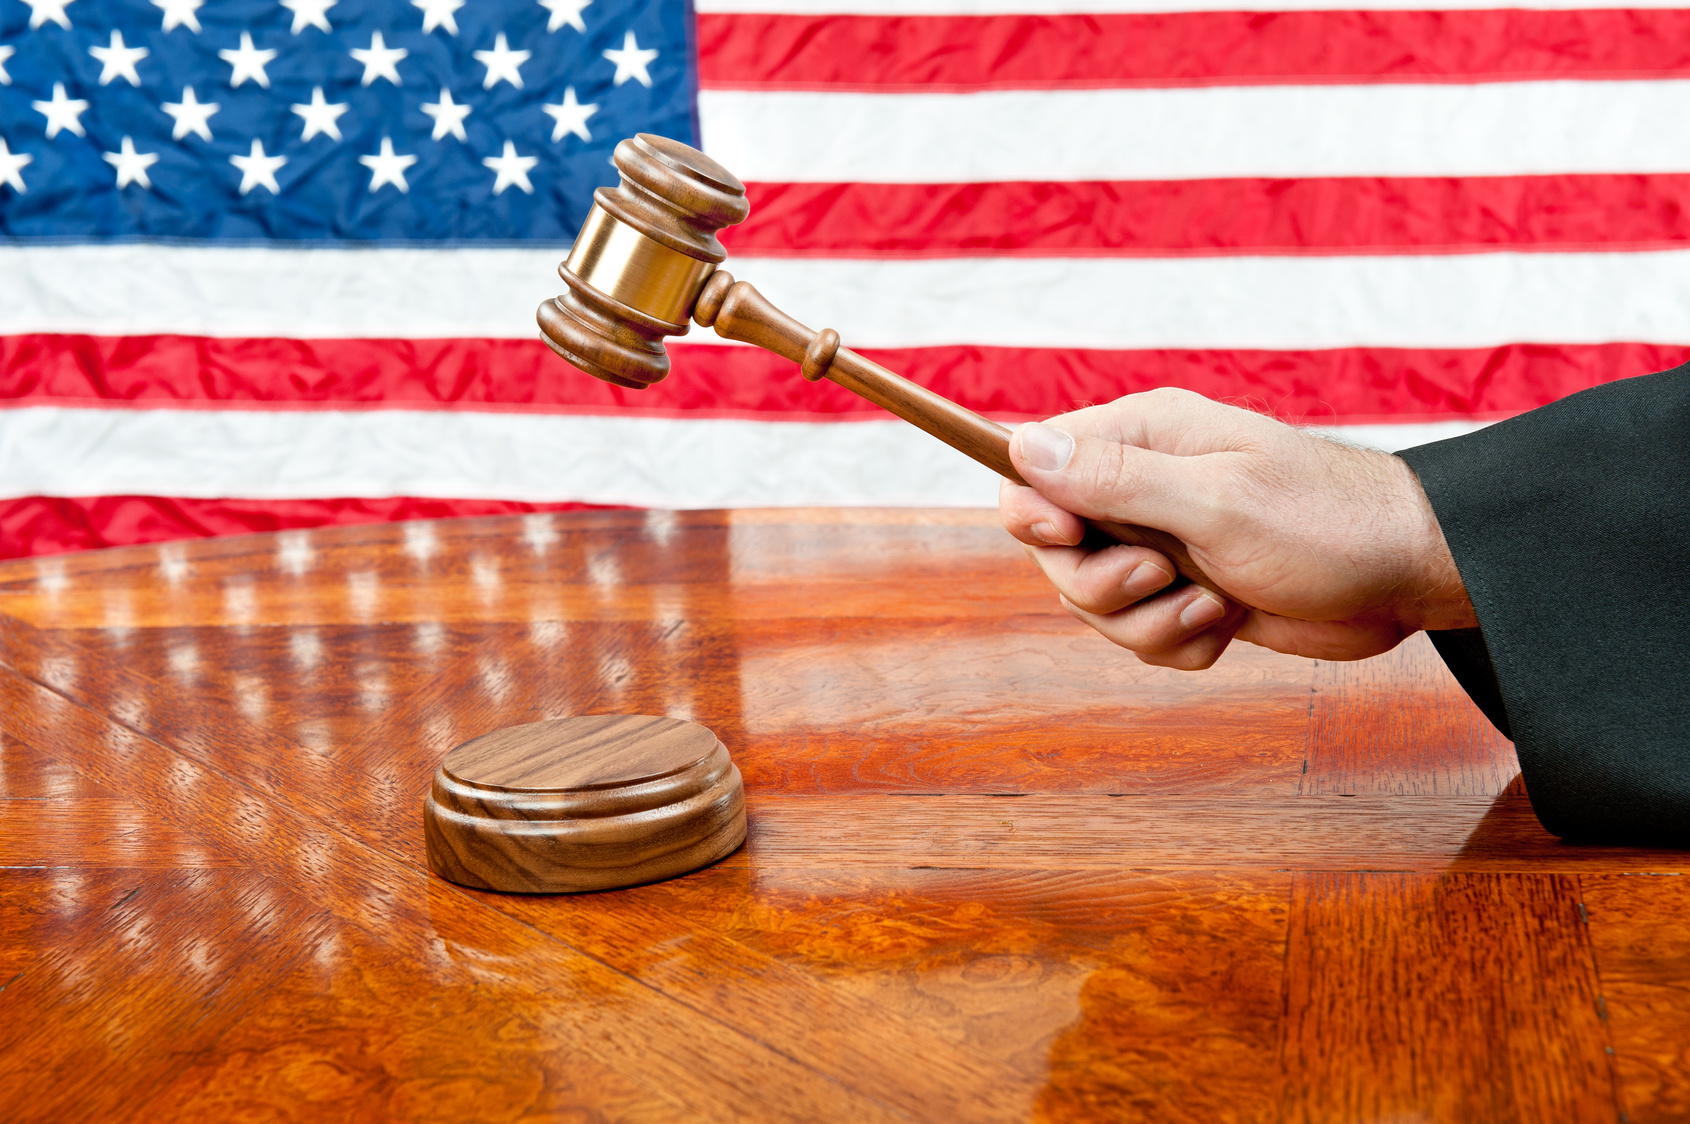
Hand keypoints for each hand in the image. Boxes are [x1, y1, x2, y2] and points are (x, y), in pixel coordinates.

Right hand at [999, 388, 1475, 669]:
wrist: (1408, 576)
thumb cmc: (1326, 523)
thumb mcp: (1216, 500)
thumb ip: (1116, 478)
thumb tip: (1023, 447)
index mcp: (1142, 437)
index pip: (1032, 466)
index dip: (1033, 512)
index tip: (1070, 538)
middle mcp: (1144, 486)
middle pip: (1055, 551)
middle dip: (1100, 585)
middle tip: (1158, 575)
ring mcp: (1164, 542)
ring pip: (1096, 602)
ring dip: (1146, 622)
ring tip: (1212, 605)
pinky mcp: (1188, 591)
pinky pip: (1141, 633)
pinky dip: (1178, 642)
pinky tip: (1229, 625)